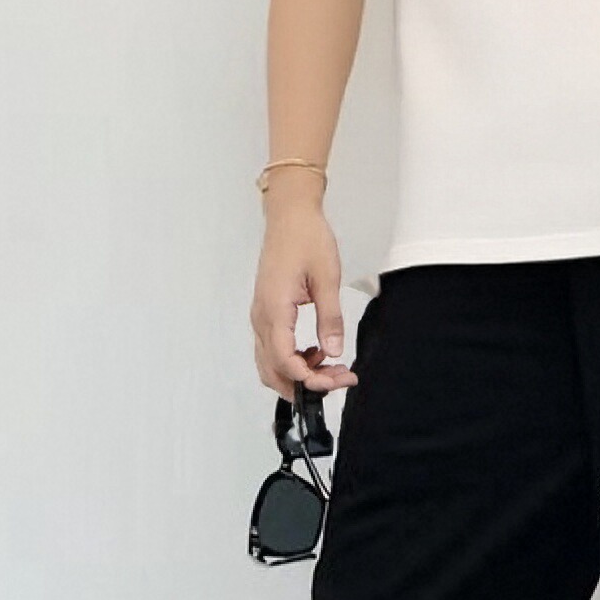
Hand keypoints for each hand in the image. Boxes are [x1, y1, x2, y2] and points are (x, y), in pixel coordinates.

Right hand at [251, 187, 358, 398]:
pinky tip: (316, 352)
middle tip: (338, 379)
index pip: (284, 361)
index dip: (309, 378)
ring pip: (270, 362)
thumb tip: (334, 351)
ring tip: (331, 367)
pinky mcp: (266, 312)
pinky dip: (291, 359)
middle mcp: (261, 316)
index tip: (337, 380)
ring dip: (298, 373)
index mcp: (274, 309)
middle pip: (272, 370)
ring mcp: (261, 315)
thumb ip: (330, 318)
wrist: (290, 216)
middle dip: (305, 383)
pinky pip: (272, 348)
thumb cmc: (306, 239)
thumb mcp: (327, 278)